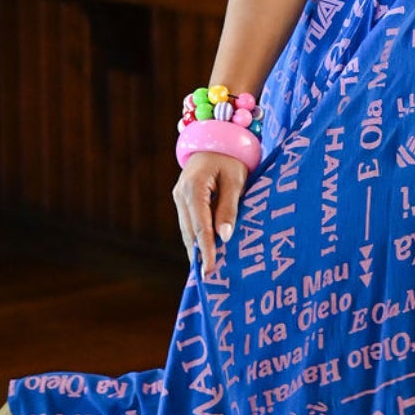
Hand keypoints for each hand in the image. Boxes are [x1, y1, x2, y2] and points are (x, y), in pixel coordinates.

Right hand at [173, 151, 249, 278]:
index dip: (206, 249)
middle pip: (190, 230)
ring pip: (186, 229)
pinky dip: (195, 237)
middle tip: (209, 277)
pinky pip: (188, 222)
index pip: (201, 225)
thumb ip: (229, 208)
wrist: (216, 138)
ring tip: (206, 270)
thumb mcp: (235, 180)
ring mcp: (178, 196)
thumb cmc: (231, 158)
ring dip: (195, 248)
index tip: (210, 269)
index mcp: (194, 187)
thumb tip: (224, 237)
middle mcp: (181, 194)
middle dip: (199, 254)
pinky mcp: (182, 199)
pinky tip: (202, 252)